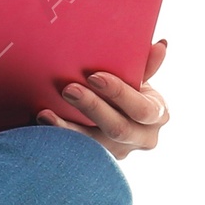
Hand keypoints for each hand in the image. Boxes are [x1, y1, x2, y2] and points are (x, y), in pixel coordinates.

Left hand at [38, 39, 169, 160]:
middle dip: (92, 107)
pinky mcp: (98, 159)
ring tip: (46, 112)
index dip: (119, 93)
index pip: (141, 109)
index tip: (94, 76)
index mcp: (157, 114)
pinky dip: (58, 136)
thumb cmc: (127, 90)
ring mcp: (119, 152)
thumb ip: (146, 66)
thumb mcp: (139, 78)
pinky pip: (77, 151)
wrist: (115, 114)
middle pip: (118, 128)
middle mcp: (143, 138)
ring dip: (69, 128)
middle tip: (68, 89)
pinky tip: (43, 121)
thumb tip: (162, 45)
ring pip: (94, 144)